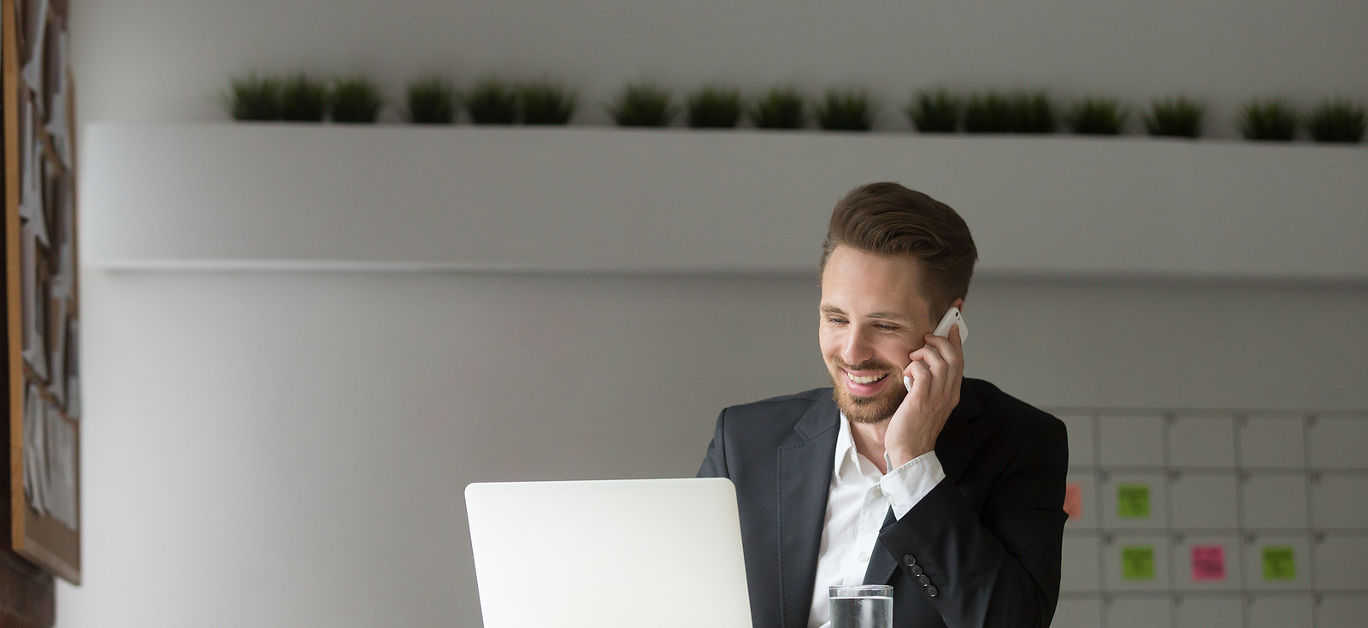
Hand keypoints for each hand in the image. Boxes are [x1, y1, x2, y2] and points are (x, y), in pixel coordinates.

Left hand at [885, 325, 963, 466]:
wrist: (909, 451)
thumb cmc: (914, 426)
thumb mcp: (927, 401)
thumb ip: (929, 384)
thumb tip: (922, 364)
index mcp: (952, 393)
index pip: (960, 361)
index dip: (957, 341)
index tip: (952, 326)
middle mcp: (948, 394)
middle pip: (954, 357)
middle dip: (941, 341)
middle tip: (927, 338)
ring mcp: (936, 397)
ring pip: (940, 362)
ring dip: (925, 353)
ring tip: (913, 358)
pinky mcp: (921, 400)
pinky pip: (922, 373)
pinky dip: (914, 368)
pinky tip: (907, 374)